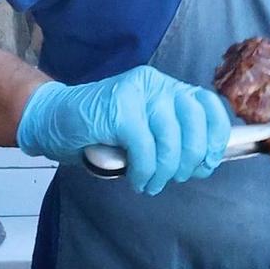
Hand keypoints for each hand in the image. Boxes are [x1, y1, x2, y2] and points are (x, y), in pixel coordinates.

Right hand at [17, 67, 231, 194]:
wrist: (53, 120)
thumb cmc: (101, 132)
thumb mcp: (146, 130)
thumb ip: (174, 138)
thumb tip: (205, 161)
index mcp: (167, 87)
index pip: (209, 104)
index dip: (215, 136)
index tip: (208, 162)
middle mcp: (156, 85)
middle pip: (195, 122)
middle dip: (190, 159)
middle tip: (174, 177)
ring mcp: (136, 94)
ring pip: (171, 138)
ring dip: (164, 171)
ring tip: (152, 183)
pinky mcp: (118, 109)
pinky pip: (145, 149)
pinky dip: (145, 171)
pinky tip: (137, 180)